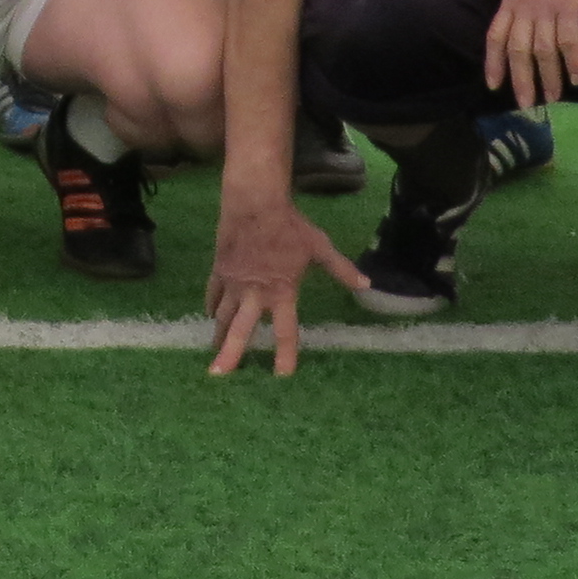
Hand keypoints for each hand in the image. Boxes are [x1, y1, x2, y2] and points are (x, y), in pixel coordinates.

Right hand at [204, 188, 372, 376]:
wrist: (255, 202)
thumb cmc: (290, 226)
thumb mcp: (319, 247)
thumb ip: (341, 269)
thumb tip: (367, 284)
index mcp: (281, 291)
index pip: (284, 330)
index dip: (285, 354)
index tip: (281, 376)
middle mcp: (255, 293)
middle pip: (241, 329)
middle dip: (230, 354)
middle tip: (219, 375)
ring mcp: (234, 283)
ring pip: (223, 316)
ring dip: (218, 336)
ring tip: (213, 355)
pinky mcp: (220, 270)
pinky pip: (213, 294)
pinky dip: (211, 306)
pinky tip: (210, 316)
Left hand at [483, 0, 577, 108]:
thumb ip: (523, 1)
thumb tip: (523, 27)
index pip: (495, 36)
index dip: (493, 62)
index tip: (493, 85)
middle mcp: (525, 6)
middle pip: (517, 50)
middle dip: (521, 80)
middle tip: (527, 104)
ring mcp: (547, 7)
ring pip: (543, 51)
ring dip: (549, 77)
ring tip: (554, 97)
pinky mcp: (571, 7)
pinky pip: (570, 42)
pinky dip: (574, 62)